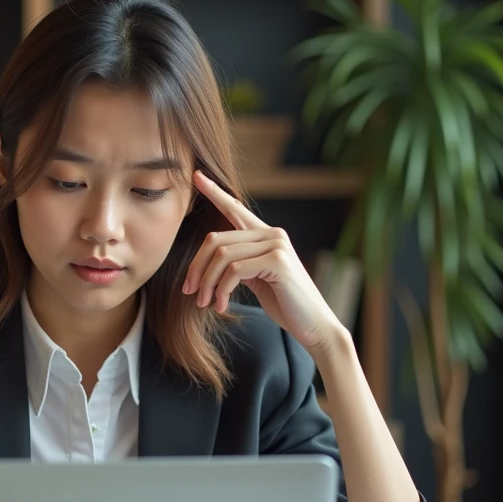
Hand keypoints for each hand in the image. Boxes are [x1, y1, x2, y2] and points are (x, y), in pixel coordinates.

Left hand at [182, 170, 346, 352]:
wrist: (313, 325)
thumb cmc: (285, 304)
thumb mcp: (257, 278)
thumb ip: (239, 263)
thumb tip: (212, 260)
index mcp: (265, 235)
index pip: (235, 208)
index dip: (214, 192)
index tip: (196, 176)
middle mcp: (272, 233)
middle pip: (216, 240)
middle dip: (196, 267)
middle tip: (189, 291)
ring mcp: (277, 244)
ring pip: (222, 256)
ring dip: (207, 283)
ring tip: (205, 303)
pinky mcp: (278, 260)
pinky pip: (234, 270)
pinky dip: (221, 290)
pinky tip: (222, 305)